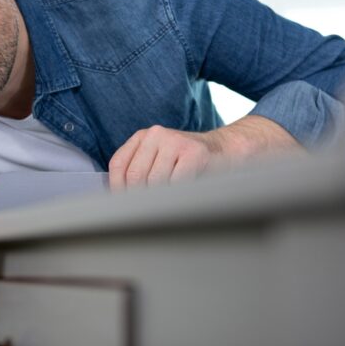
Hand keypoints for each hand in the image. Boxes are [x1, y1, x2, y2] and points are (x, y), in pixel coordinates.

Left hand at [108, 115, 301, 188]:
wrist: (226, 150)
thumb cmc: (188, 162)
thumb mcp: (158, 160)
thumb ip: (139, 173)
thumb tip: (117, 202)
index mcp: (142, 136)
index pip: (118, 166)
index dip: (118, 190)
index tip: (124, 206)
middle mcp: (156, 134)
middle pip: (136, 177)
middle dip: (139, 198)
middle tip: (148, 211)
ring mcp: (175, 141)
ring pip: (155, 183)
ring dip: (162, 199)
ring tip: (170, 203)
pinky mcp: (194, 152)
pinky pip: (177, 183)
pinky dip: (179, 196)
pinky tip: (185, 196)